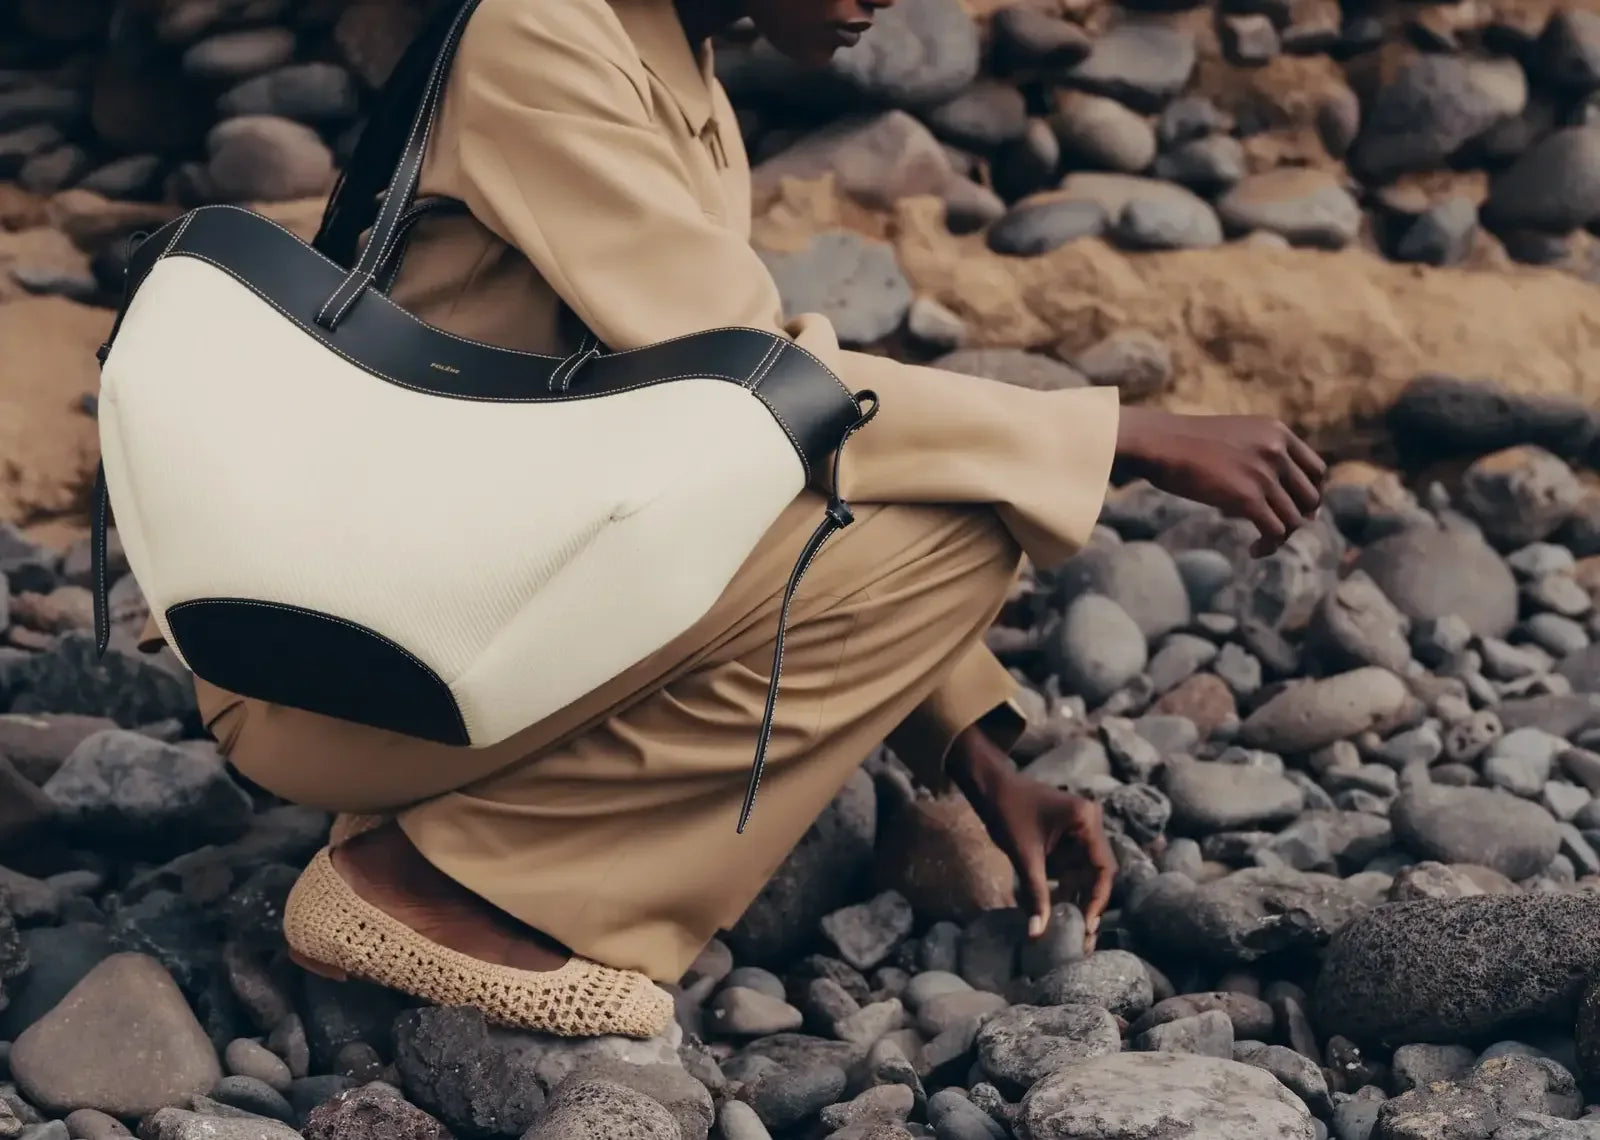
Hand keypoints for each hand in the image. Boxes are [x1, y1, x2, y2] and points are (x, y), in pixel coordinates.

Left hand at [949, 727, 1116, 952]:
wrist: (988, 787)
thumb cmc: (1007, 812)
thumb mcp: (1024, 855)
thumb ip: (1035, 893)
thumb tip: (1037, 933)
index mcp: (1086, 821)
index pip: (1103, 868)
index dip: (1097, 899)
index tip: (1088, 926)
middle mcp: (1089, 825)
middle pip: (1097, 872)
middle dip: (1088, 902)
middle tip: (1082, 935)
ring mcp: (1078, 831)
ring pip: (1083, 873)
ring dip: (1075, 898)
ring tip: (1071, 929)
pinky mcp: (1065, 837)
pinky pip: (1070, 867)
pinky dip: (1063, 886)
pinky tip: (1055, 909)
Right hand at [1115, 407, 1326, 556]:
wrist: (1160, 443)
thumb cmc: (1186, 443)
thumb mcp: (1235, 436)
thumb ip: (1260, 454)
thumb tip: (1273, 494)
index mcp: (1277, 432)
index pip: (1316, 469)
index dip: (1312, 494)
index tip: (1298, 509)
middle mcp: (1277, 451)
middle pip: (1311, 497)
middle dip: (1299, 518)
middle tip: (1280, 529)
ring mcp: (1264, 474)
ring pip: (1294, 519)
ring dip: (1281, 537)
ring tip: (1262, 544)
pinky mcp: (1247, 497)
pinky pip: (1275, 531)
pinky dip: (1269, 546)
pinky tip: (1254, 551)